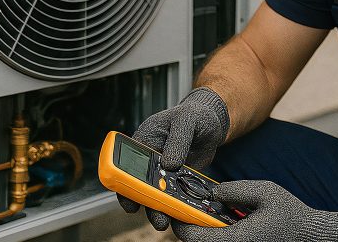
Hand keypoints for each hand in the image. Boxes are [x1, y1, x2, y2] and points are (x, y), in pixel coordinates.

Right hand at [116, 87, 229, 230]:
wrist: (212, 122)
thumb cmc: (195, 115)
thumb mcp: (187, 121)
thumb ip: (178, 141)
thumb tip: (169, 164)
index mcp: (144, 140)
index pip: (127, 165)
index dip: (125, 184)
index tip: (131, 201)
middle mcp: (150, 158)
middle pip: (140, 185)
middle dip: (146, 203)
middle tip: (157, 218)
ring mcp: (163, 171)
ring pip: (156, 194)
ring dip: (160, 210)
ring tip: (166, 223)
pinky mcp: (177, 179)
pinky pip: (173, 196)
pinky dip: (176, 206)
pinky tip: (182, 215)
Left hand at [172, 180, 337, 241]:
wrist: (309, 235)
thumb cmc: (290, 214)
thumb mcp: (265, 192)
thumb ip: (237, 190)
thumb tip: (214, 192)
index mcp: (236, 240)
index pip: (194, 238)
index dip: (179, 223)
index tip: (174, 207)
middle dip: (187, 225)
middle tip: (183, 206)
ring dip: (201, 230)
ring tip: (199, 209)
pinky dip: (214, 232)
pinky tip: (217, 216)